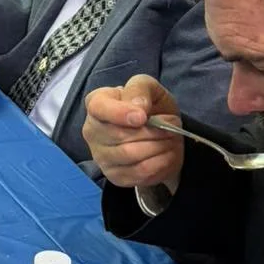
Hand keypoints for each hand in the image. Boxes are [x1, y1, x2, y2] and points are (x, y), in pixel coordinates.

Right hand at [81, 74, 184, 193]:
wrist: (160, 133)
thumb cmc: (149, 106)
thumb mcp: (149, 87)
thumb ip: (140, 89)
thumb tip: (138, 107)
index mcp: (96, 103)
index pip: (98, 108)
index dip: (120, 113)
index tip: (142, 117)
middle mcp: (92, 131)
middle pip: (120, 136)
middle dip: (153, 131)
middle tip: (172, 125)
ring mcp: (100, 156)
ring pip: (131, 155)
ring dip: (159, 147)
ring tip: (171, 139)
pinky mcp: (114, 176)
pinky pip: (140, 173)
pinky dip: (160, 163)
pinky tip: (166, 154)